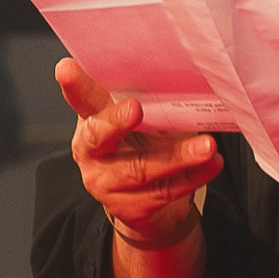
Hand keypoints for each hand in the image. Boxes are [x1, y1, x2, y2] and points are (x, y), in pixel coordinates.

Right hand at [56, 60, 218, 251]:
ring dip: (178, 156)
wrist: (143, 200)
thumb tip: (181, 72)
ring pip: (141, 169)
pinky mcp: (128, 208)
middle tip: (135, 108)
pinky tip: (212, 164)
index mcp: (90, 121)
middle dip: (116, 122)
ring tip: (206, 146)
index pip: (80, 99)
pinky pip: (164, 191)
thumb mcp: (138, 120)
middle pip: (99, 136)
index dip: (74, 85)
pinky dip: (193, 177)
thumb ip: (144, 100)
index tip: (66, 69)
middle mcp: (90, 153)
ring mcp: (106, 184)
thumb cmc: (141, 144)